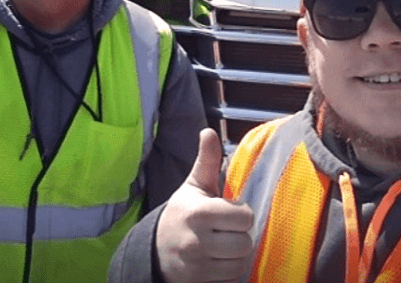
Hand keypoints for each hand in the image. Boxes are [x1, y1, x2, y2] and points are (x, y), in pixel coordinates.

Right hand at [156, 128, 254, 282]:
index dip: (242, 213)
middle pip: (245, 242)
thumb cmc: (181, 214)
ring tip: (224, 245)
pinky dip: (229, 270)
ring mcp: (197, 266)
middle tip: (228, 230)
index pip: (244, 217)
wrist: (155, 250)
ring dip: (237, 254)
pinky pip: (232, 278)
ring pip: (241, 262)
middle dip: (240, 235)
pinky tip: (219, 260)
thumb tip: (208, 131)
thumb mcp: (193, 187)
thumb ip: (207, 161)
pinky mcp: (199, 282)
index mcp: (198, 213)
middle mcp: (196, 241)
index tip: (231, 211)